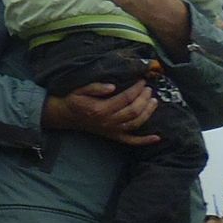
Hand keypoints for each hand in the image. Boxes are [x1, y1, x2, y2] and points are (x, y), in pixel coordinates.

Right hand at [44, 81, 159, 145]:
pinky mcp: (113, 136)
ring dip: (148, 113)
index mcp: (101, 109)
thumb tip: (112, 86)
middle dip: (144, 99)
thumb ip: (95, 87)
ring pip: (136, 123)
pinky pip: (131, 141)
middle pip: (133, 111)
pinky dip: (144, 141)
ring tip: (154, 101)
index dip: (136, 89)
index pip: (125, 98)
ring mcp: (112, 130)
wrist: (65, 116)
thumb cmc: (74, 100)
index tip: (142, 80)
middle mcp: (108, 121)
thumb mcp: (80, 89)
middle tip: (148, 89)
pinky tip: (157, 137)